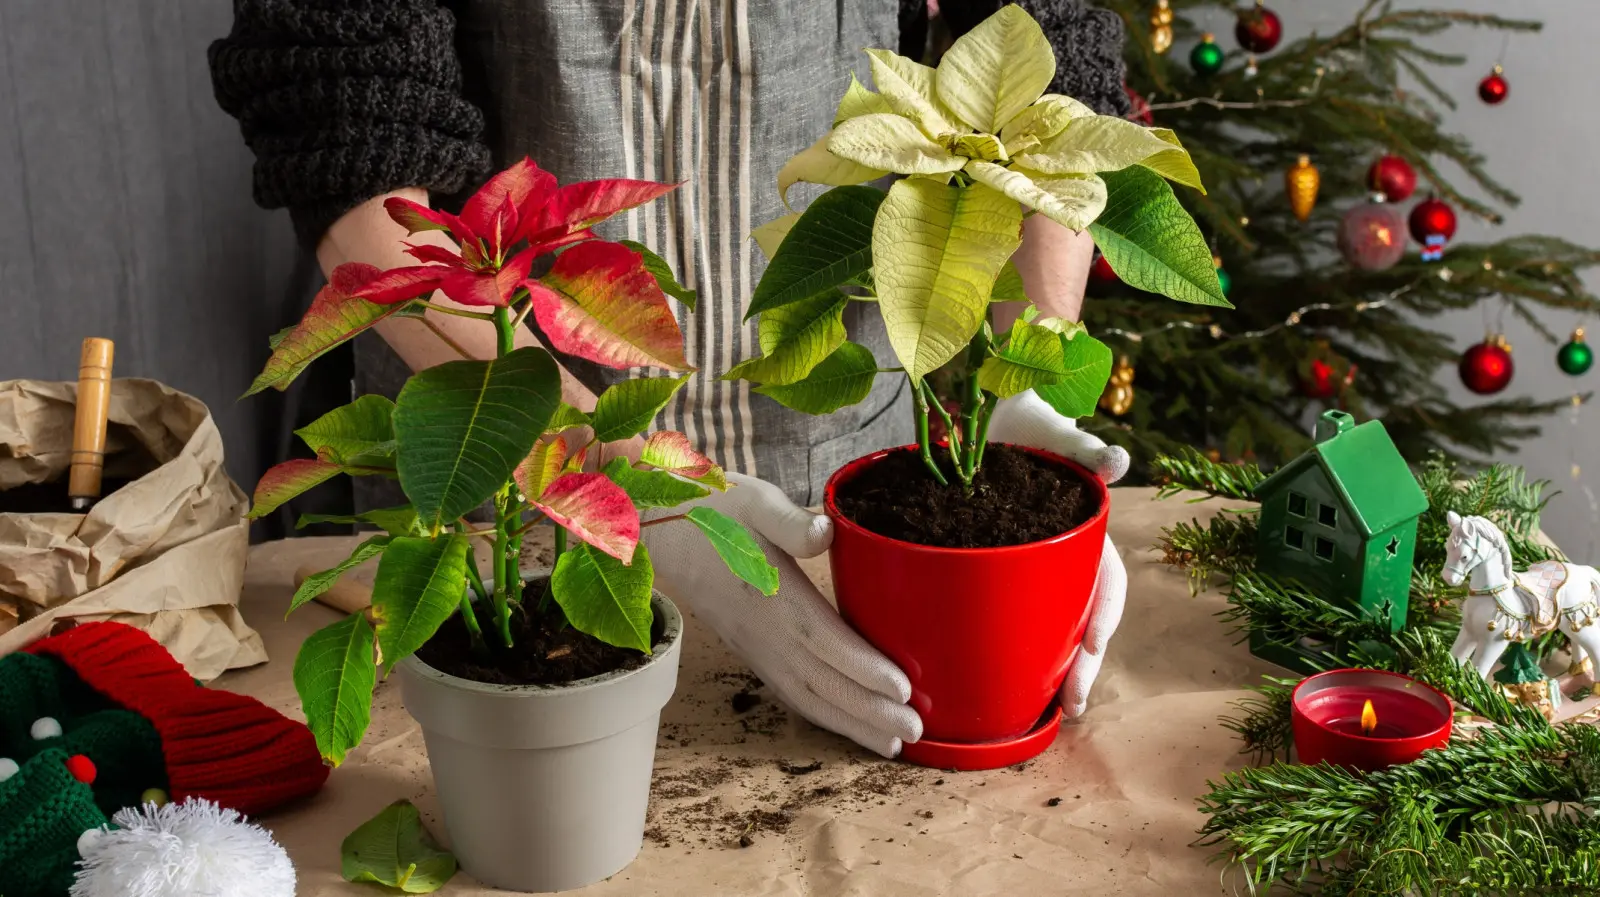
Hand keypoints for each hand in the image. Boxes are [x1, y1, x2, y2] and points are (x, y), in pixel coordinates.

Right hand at [640, 474, 922, 757]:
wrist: (660, 533)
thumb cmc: (713, 512)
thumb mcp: (753, 501)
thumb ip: (789, 520)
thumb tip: (825, 531)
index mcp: (770, 595)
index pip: (823, 639)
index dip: (863, 667)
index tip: (903, 688)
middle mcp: (763, 632)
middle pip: (821, 682)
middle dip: (869, 710)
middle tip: (914, 731)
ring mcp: (755, 647)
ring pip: (806, 696)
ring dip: (850, 723)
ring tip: (891, 744)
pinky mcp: (751, 652)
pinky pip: (789, 693)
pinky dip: (822, 715)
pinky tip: (847, 725)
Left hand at [986, 390, 1128, 718]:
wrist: (1000, 424)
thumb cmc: (1036, 432)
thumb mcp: (1059, 440)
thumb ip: (1087, 452)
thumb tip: (1118, 461)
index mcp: (1088, 534)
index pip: (1107, 581)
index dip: (1103, 612)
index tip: (1093, 642)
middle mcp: (1071, 561)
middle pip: (1086, 618)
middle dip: (1083, 663)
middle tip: (1072, 704)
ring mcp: (1044, 571)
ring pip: (1060, 627)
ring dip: (1062, 669)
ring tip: (1055, 711)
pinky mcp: (1012, 577)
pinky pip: (1024, 619)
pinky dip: (1026, 651)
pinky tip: (1015, 683)